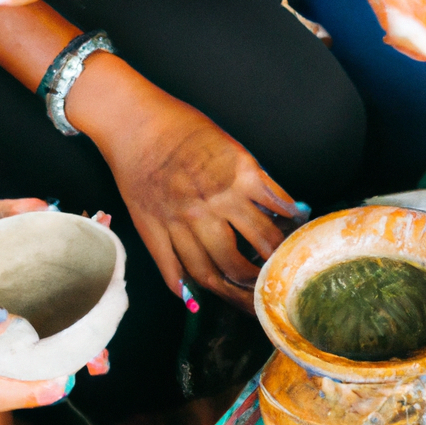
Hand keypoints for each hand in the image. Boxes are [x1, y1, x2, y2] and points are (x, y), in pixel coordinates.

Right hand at [95, 82, 296, 311]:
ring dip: (229, 293)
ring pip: (208, 272)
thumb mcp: (236, 150)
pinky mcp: (152, 227)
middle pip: (241, 261)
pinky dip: (184, 287)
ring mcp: (179, 220)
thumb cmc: (186, 129)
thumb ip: (260, 184)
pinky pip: (170, 267)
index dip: (284, 254)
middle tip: (271, 293)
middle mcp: (211, 204)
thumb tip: (288, 212)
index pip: (271, 231)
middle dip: (259, 284)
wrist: (134, 120)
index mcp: (238, 181)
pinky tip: (197, 299)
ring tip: (245, 303)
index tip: (291, 265)